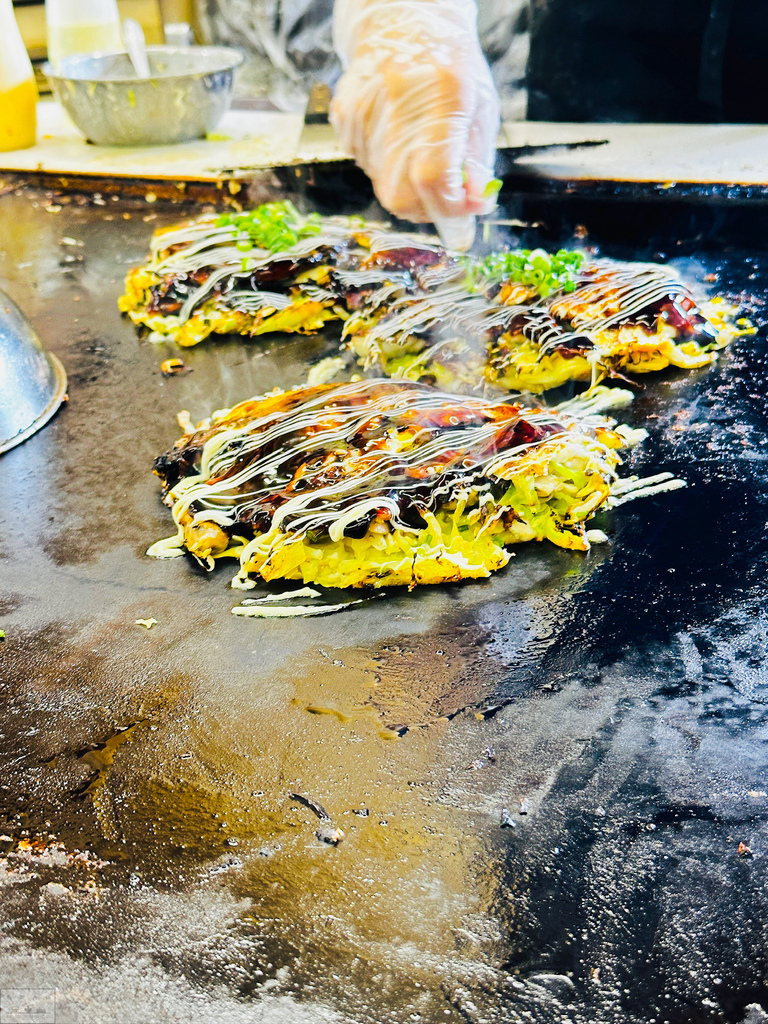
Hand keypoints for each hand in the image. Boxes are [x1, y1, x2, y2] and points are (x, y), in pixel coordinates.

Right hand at [331, 0, 499, 248]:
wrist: (403, 20)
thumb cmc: (450, 65)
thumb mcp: (480, 109)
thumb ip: (476, 163)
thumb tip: (472, 210)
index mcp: (444, 94)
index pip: (434, 177)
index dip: (448, 210)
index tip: (462, 219)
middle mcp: (397, 103)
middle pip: (401, 195)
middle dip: (426, 209)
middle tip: (442, 193)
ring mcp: (363, 112)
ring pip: (383, 186)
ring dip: (408, 183)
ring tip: (419, 145)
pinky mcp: (344, 118)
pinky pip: (367, 166)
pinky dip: (387, 164)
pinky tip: (397, 133)